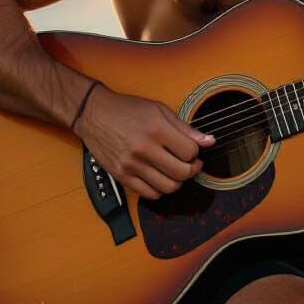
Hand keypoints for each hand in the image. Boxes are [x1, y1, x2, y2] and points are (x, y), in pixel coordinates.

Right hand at [73, 85, 214, 198]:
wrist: (94, 114)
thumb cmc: (127, 109)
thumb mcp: (159, 110)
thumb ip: (185, 129)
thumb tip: (209, 141)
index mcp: (156, 129)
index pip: (190, 152)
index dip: (196, 152)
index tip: (192, 150)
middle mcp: (144, 149)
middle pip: (182, 172)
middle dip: (192, 169)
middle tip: (190, 163)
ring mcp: (131, 165)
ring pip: (168, 187)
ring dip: (177, 181)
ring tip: (175, 170)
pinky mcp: (122, 176)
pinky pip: (150, 194)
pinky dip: (160, 190)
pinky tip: (160, 177)